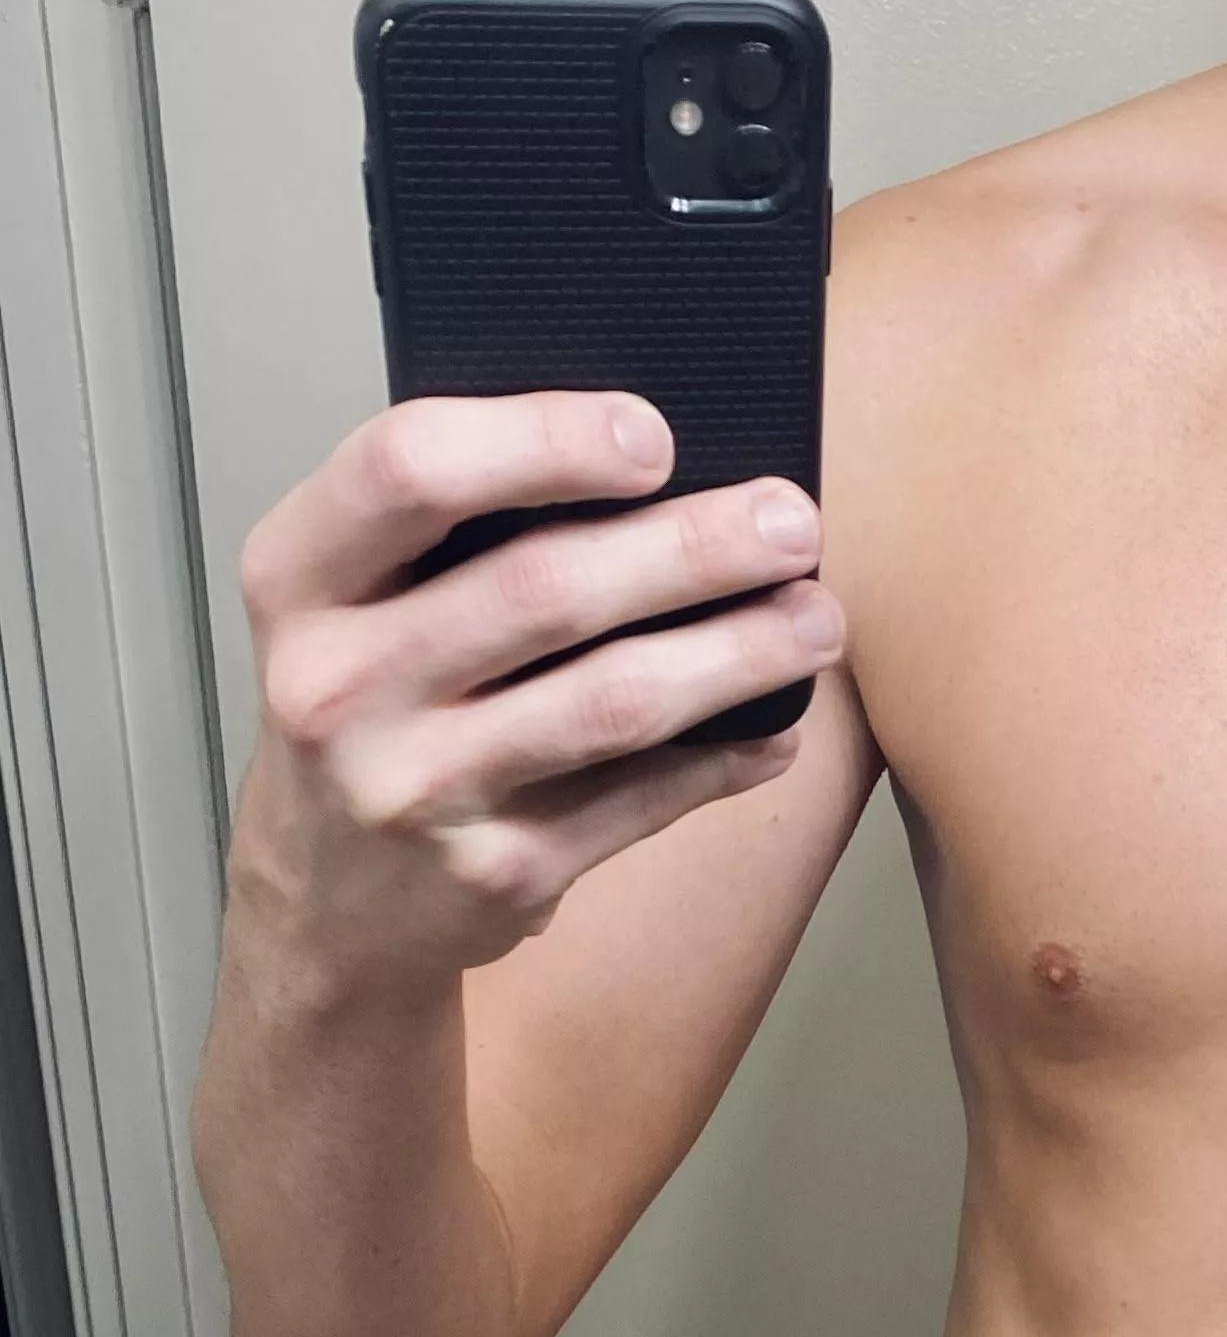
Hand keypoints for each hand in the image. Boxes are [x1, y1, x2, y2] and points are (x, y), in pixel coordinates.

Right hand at [231, 391, 849, 989]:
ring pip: (610, 703)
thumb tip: (653, 467)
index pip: (410, 469)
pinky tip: (777, 727)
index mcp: (298, 577)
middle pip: (543, 589)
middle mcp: (340, 685)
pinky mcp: (495, 875)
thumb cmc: (370, 706)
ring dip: (736, 654)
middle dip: (691, 549)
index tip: (655, 437)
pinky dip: (722, 760)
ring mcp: (418, 790)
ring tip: (817, 619)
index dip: (544, 441)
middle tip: (792, 523)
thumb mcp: (355, 600)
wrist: (326, 898)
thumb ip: (455, 532)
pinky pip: (638, 801)